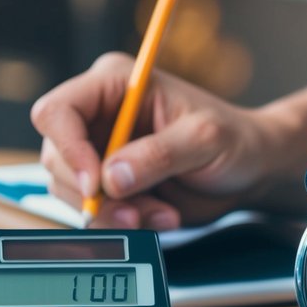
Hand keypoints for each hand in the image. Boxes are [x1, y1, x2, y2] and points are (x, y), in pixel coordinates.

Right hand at [30, 52, 306, 228]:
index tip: (96, 185)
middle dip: (94, 193)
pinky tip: (159, 216)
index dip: (68, 150)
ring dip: (112, 213)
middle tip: (136, 212)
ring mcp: (99, 150)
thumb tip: (111, 178)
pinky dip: (121, 222)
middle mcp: (98, 115)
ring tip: (161, 213)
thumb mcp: (205, 139)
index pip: (57, 112)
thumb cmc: (234, 139)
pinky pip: (92, 211)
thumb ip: (159, 155)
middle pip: (56, 157)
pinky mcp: (107, 183)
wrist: (250, 170)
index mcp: (114, 84)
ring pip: (70, 191)